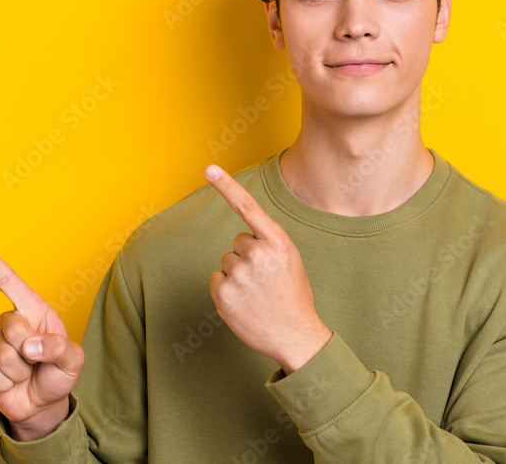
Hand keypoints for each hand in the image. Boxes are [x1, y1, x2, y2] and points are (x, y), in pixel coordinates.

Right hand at [0, 237, 84, 440]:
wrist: (41, 405)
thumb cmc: (58, 374)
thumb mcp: (72, 361)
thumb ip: (59, 348)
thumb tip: (29, 346)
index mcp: (33, 310)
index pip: (8, 282)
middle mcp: (10, 322)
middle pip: (10, 327)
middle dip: (27, 351)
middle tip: (36, 363)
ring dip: (17, 372)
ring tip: (24, 374)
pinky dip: (4, 384)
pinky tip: (10, 384)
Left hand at [203, 164, 331, 373]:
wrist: (296, 336)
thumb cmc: (292, 297)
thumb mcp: (290, 261)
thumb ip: (268, 244)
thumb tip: (241, 241)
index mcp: (277, 242)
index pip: (247, 207)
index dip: (226, 186)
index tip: (209, 168)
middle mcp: (257, 253)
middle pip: (237, 243)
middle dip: (246, 258)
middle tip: (265, 281)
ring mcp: (239, 274)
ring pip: (226, 263)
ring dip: (237, 276)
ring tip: (257, 295)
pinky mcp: (224, 294)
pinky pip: (217, 280)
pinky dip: (226, 291)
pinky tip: (244, 304)